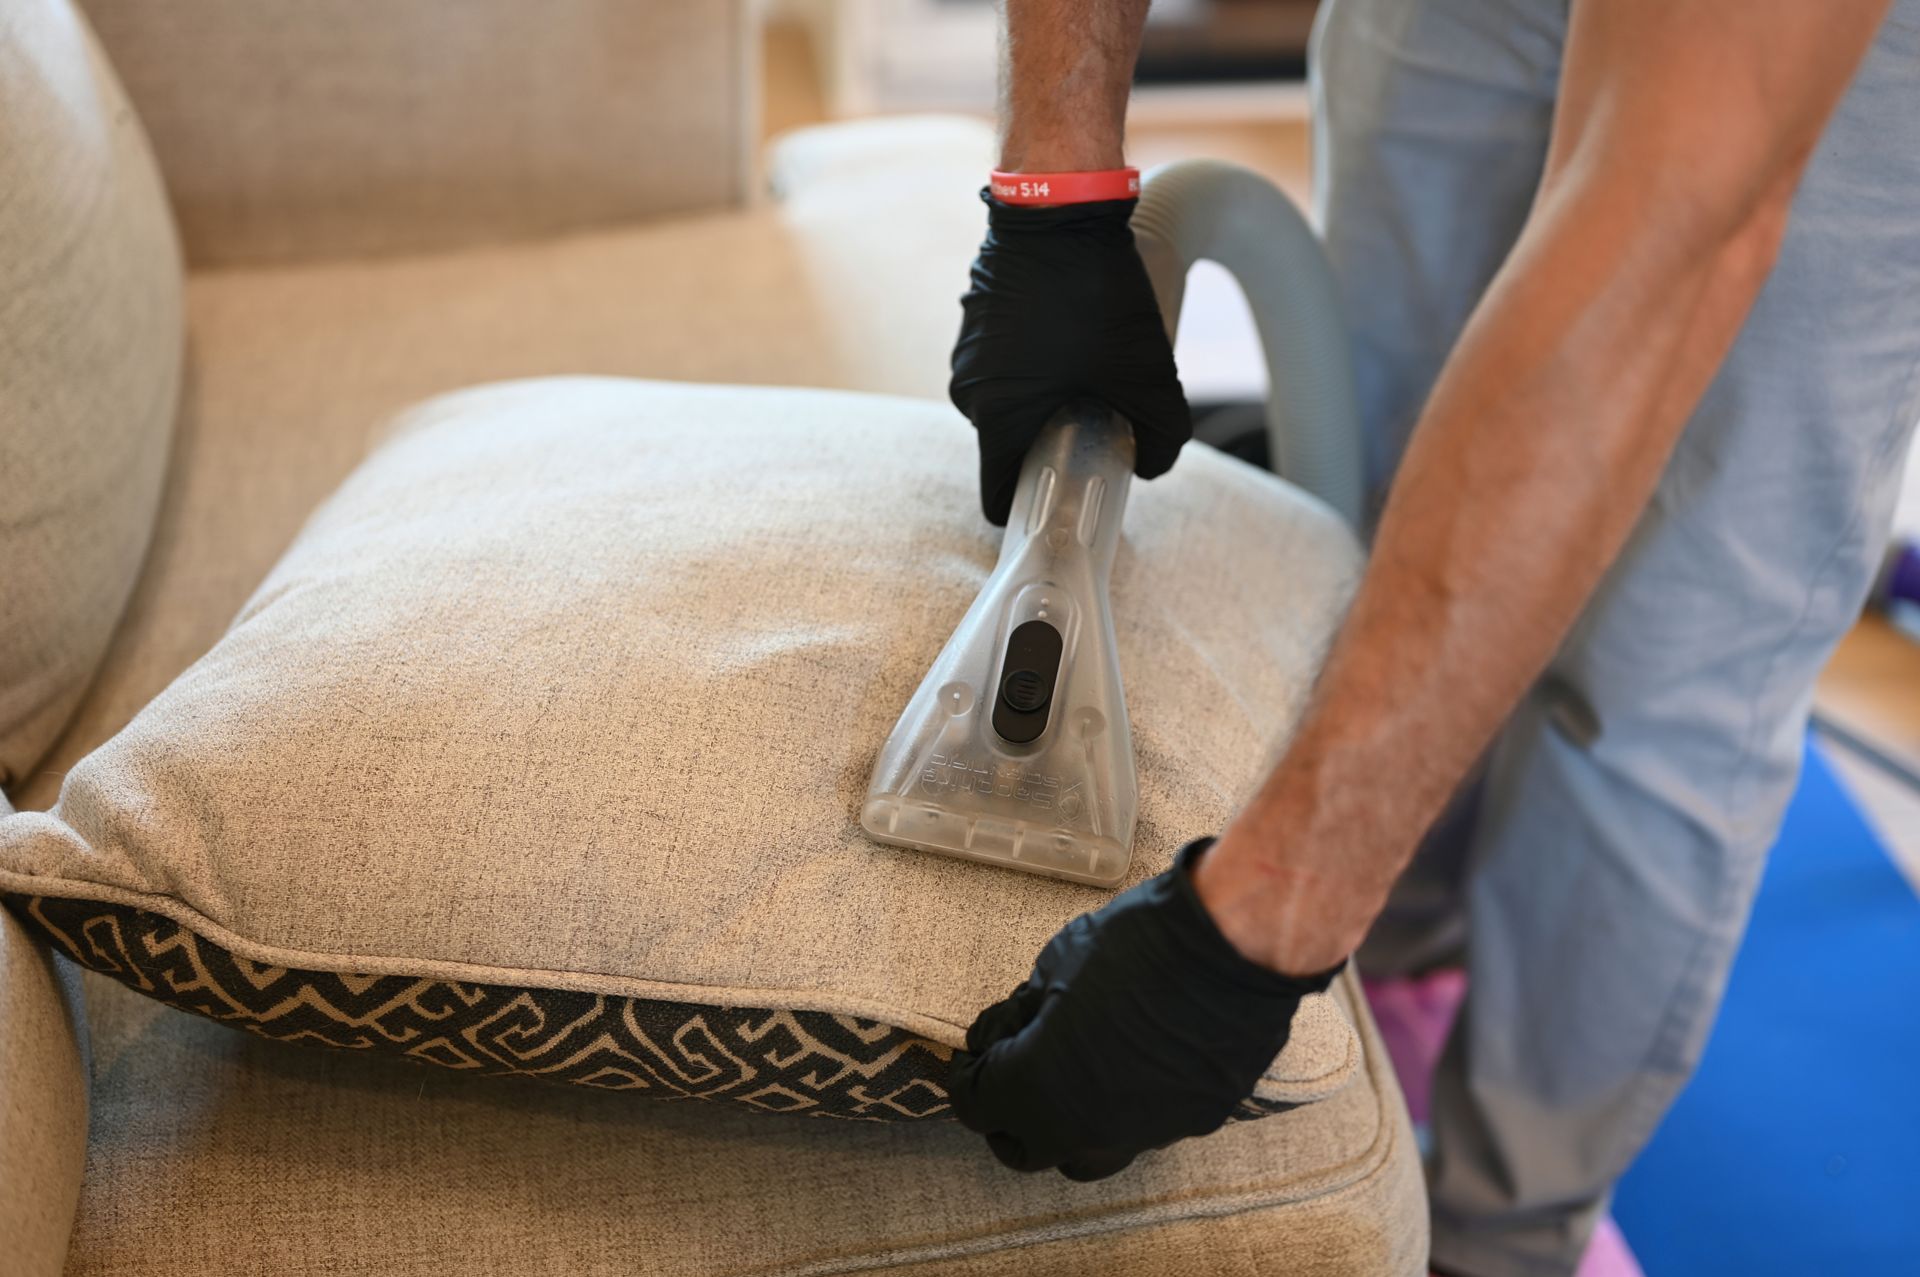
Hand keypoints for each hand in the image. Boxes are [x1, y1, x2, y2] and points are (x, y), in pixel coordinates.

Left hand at [947, 839, 1340, 1180]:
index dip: (967, 1079)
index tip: (971, 1056)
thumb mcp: (1056, 965)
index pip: (978, 1107)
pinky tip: (1131, 1064)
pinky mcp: (1193, 1123)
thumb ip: (1023, 1013)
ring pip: (1088, 1154)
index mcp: (1038, 1090)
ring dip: (1065, 1126)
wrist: (1232, 946)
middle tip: (1006, 1079)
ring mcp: (1145, 1133)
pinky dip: (1124, 1106)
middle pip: (1026, 1152)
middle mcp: (1088, 1129)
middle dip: (1006, 1119)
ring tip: (1067, 1082)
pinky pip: (1142, 1130)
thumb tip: (1005, 1032)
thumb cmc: (1136, 944)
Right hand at [949, 193, 1190, 524]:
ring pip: (1010, 402)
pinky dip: (1036, 363)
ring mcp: (966, 350)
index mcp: (996, 416)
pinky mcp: (975, 317)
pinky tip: (1074, 334)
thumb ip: (1162, 438)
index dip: (1030, 511)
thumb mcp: (1147, 374)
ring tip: (1092, 368)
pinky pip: (1005, 363)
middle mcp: (969, 389)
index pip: (995, 496)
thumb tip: (1151, 466)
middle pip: (1011, 446)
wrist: (1059, 205)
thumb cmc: (1095, 293)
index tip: (1062, 504)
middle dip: (1051, 444)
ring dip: (1047, 398)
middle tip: (1099, 420)